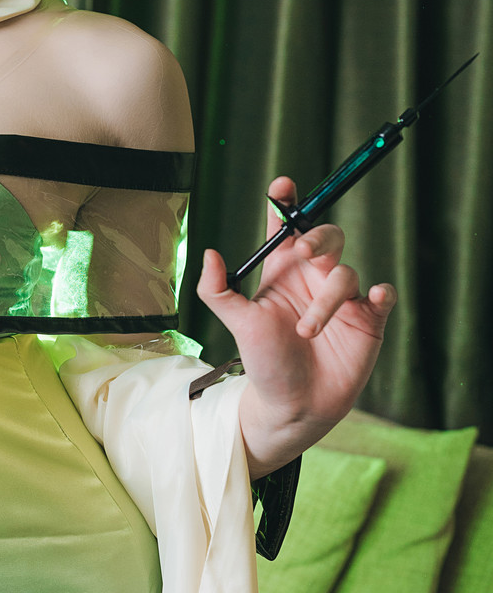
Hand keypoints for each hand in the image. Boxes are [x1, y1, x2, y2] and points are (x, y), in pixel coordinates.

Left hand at [196, 177, 396, 477]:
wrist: (294, 406)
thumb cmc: (265, 363)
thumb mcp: (238, 325)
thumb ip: (218, 291)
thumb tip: (209, 253)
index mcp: (283, 271)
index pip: (286, 227)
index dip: (286, 203)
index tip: (282, 186)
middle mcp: (314, 278)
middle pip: (325, 237)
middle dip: (318, 236)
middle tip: (303, 251)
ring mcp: (343, 299)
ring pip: (346, 273)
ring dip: (327, 299)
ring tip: (307, 331)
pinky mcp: (368, 321)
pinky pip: (382, 295)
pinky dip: (379, 293)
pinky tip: (369, 300)